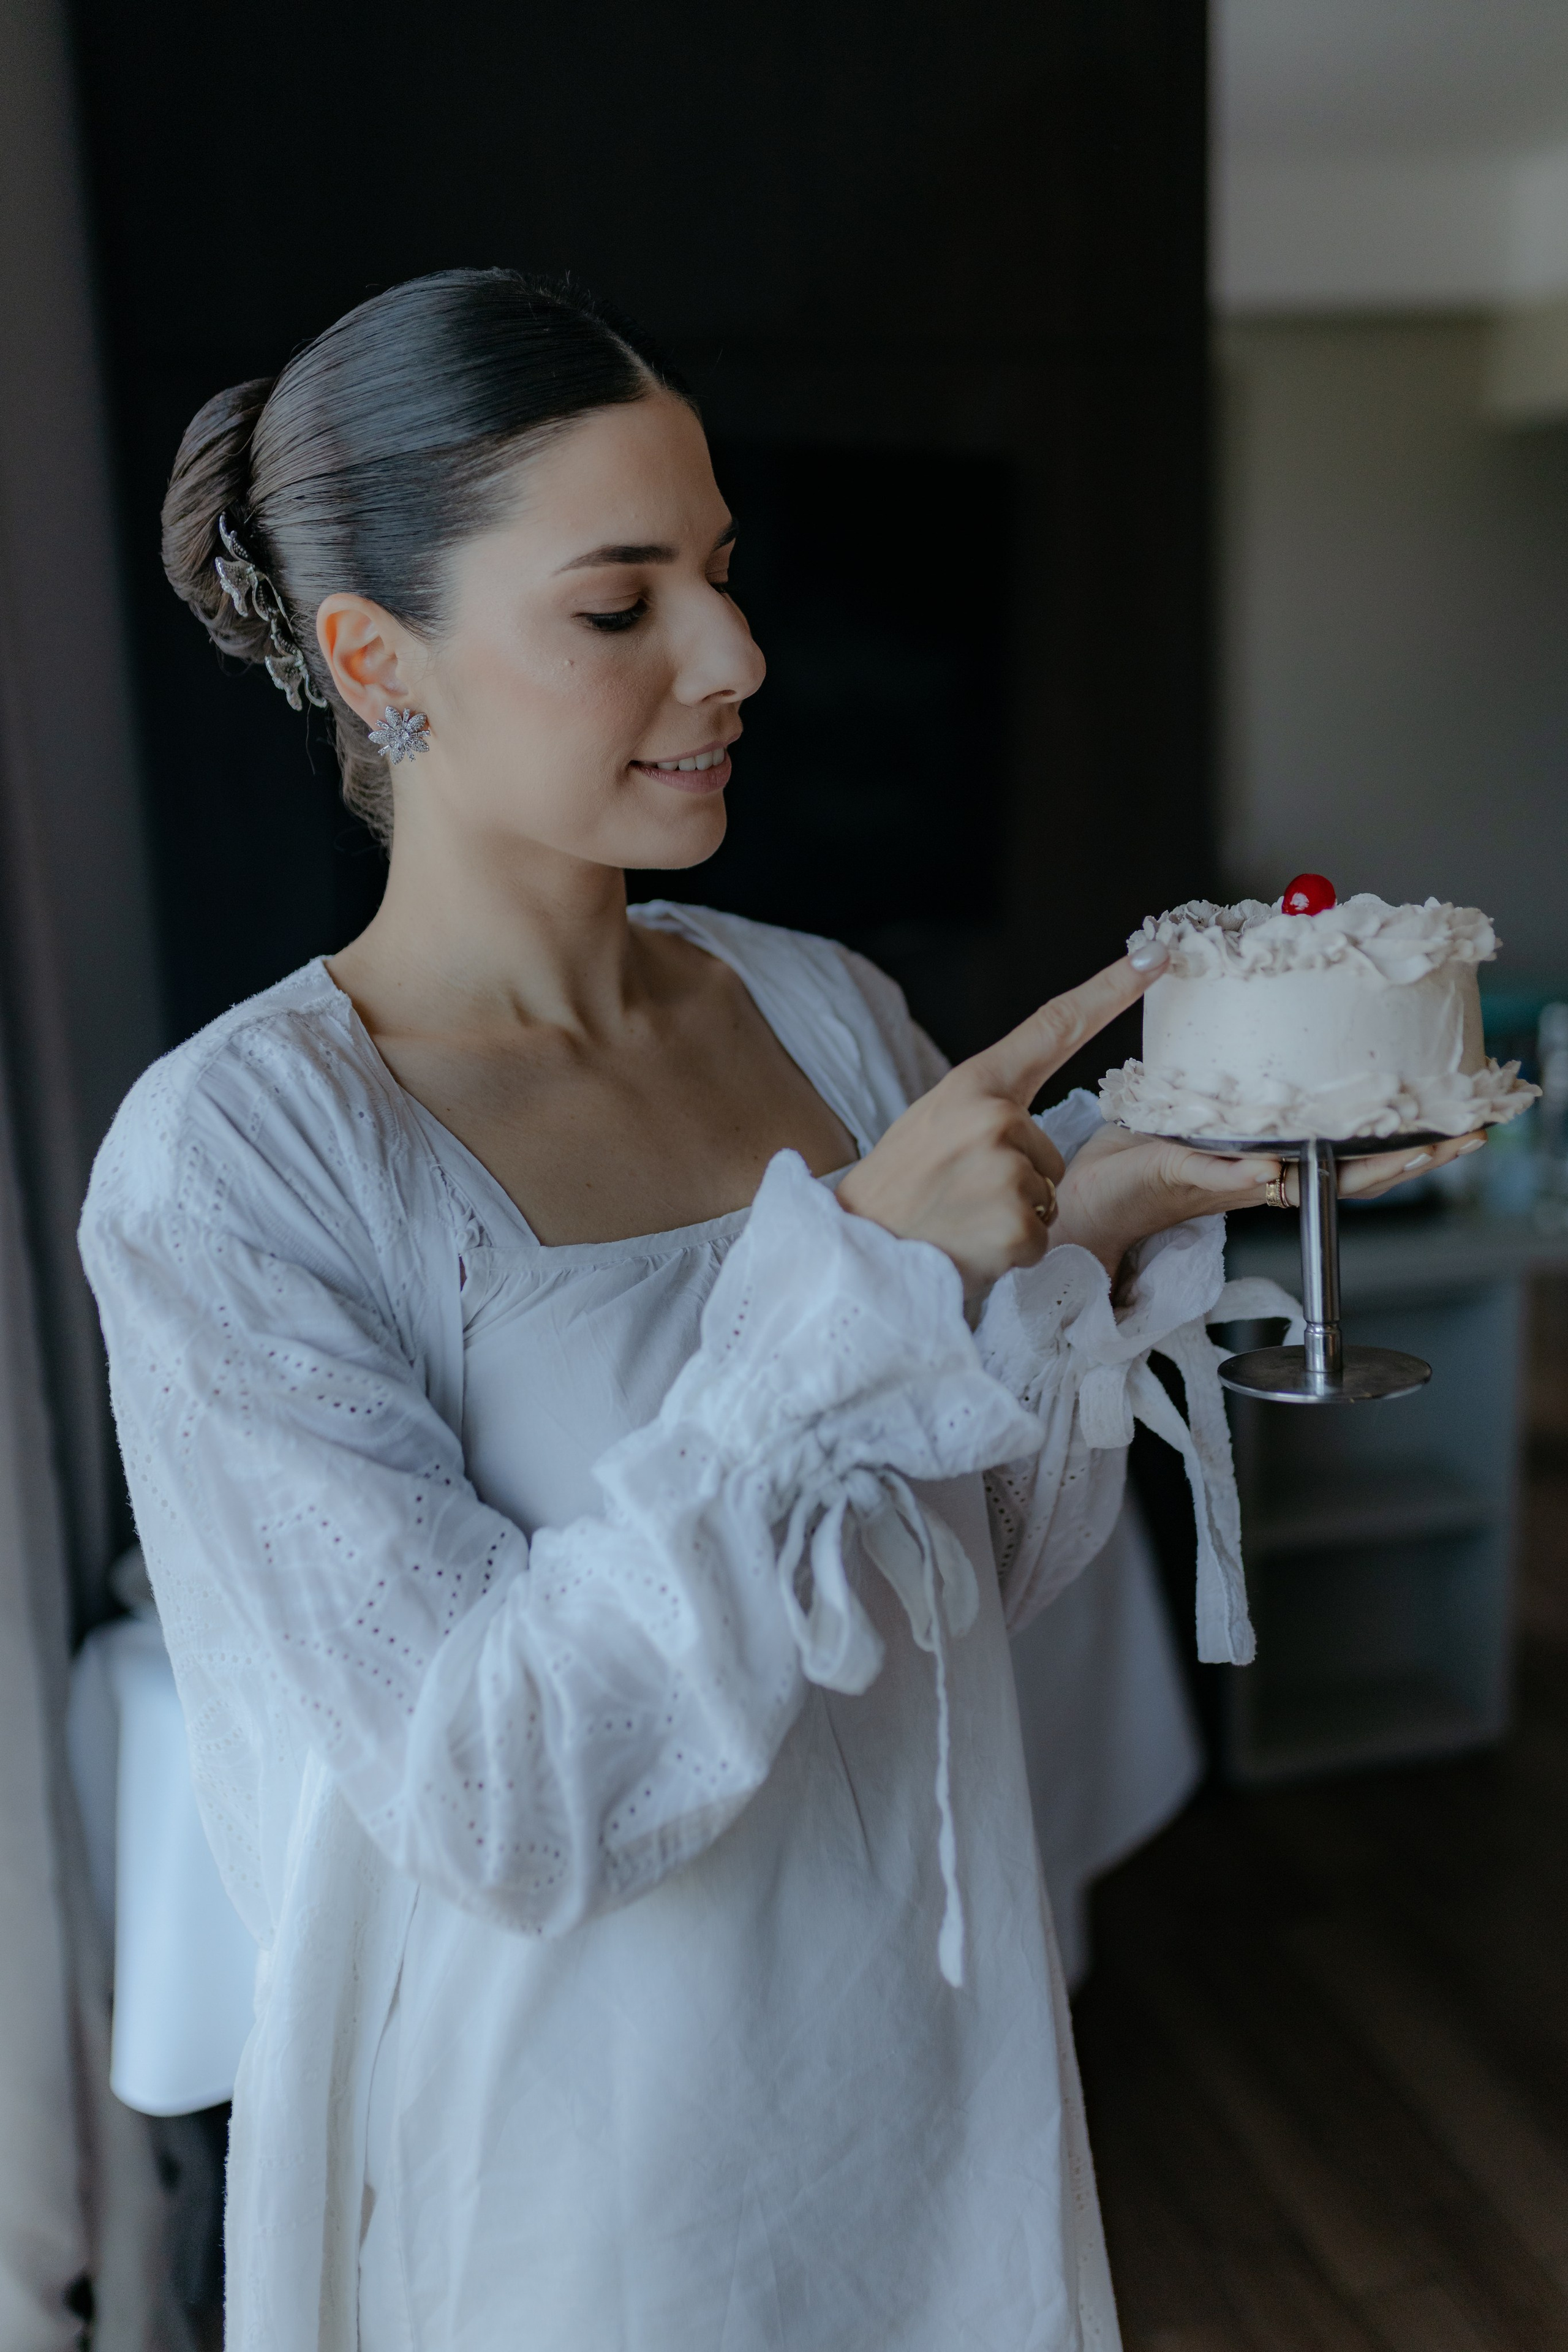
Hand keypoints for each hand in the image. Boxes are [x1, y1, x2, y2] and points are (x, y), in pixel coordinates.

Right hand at [836, 950, 1166, 1296]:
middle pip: (1049, 1149)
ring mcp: (1006, 1170)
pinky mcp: (1016, 1224)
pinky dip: (1012, 1251)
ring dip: (1013, 1215)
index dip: (1110, 989)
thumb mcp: (933, 1121)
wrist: (859, 1254)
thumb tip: (1027, 1119)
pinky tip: (971, 1246)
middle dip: (1019, 1180)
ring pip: (1047, 1194)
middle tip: (957, 1195)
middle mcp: (994, 1117)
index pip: (1055, 1026)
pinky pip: (1041, 1236)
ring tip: (960, 1220)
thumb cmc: (898, 1188)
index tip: (1154, 956)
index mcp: (973, 1084)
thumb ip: (985, 1106)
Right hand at [1051, 1123, 1487, 1281]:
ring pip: (1336, 1147)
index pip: (1343, 1176)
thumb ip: (1214, 1170)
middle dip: (1416, 1145)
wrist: (1085, 1201)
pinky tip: (1356, 1095)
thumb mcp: (1163, 1171)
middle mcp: (1266, 1171)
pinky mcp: (1232, 1141)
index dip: (1397, 1162)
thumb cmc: (1117, 1193)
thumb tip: (1266, 1169)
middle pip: (1357, 1163)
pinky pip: (1298, 1127)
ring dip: (1387, 1130)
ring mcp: (1254, 1158)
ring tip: (1436, 1104)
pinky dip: (1336, 1111)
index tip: (1443, 1143)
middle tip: (1471, 1120)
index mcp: (1256, 1179)